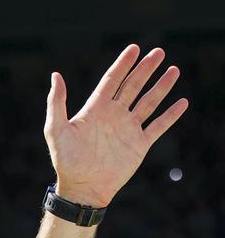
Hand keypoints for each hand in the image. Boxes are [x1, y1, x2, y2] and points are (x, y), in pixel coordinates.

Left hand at [45, 44, 188, 207]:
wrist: (82, 189)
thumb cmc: (66, 161)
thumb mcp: (56, 130)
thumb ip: (56, 102)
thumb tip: (55, 75)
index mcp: (95, 109)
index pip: (112, 80)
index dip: (123, 64)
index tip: (134, 48)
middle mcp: (113, 116)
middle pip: (133, 86)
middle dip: (146, 69)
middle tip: (159, 52)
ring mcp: (127, 129)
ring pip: (149, 102)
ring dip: (161, 86)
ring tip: (174, 70)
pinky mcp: (139, 145)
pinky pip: (158, 126)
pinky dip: (170, 115)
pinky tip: (182, 102)